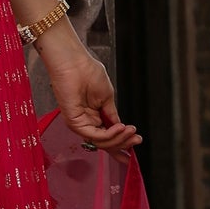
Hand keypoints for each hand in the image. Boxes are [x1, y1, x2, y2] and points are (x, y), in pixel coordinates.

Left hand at [37, 27, 141, 159]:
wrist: (75, 62)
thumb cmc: (87, 72)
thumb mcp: (107, 98)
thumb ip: (112, 116)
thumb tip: (121, 128)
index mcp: (92, 116)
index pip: (106, 136)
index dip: (120, 143)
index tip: (135, 145)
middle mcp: (85, 121)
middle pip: (105, 142)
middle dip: (123, 143)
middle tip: (136, 140)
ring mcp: (79, 123)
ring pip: (100, 142)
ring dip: (119, 138)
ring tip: (130, 131)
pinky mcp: (73, 122)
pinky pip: (93, 135)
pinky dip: (109, 134)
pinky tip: (120, 127)